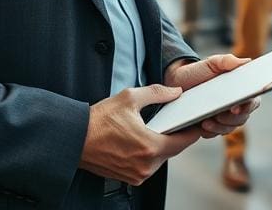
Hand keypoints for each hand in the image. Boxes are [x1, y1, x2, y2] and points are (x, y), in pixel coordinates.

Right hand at [79, 84, 205, 184]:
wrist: (74, 140)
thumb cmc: (99, 120)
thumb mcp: (130, 98)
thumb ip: (158, 93)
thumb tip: (175, 92)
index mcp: (150, 147)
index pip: (185, 141)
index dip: (192, 129)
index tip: (196, 121)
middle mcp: (146, 166)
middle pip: (174, 150)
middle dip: (175, 135)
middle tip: (175, 120)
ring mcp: (138, 175)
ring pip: (162, 158)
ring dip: (162, 145)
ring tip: (155, 129)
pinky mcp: (130, 178)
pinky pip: (149, 165)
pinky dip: (150, 154)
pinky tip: (142, 140)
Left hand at [164, 55, 260, 138]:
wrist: (178, 82)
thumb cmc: (199, 71)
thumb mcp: (212, 63)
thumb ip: (228, 61)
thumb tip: (247, 61)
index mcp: (241, 90)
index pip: (252, 100)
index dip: (248, 105)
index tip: (236, 107)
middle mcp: (236, 105)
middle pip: (242, 118)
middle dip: (231, 119)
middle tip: (219, 115)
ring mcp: (224, 118)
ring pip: (229, 128)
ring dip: (219, 127)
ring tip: (206, 122)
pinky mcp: (212, 127)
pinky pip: (214, 134)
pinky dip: (209, 132)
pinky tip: (201, 127)